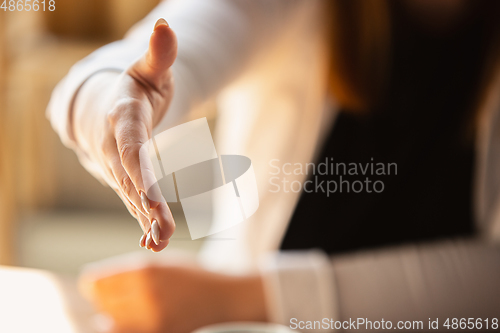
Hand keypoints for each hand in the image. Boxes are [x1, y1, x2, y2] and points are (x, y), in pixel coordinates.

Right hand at [72, 19, 176, 250]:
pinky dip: (143, 221)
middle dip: (147, 207)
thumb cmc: (133, 86)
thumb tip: (167, 26)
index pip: (132, 150)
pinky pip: (132, 201)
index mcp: (123, 118)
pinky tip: (155, 242)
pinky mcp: (122, 177)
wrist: (103, 106)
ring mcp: (116, 166)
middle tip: (165, 233)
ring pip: (131, 196)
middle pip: (131, 180)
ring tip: (162, 243)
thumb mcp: (148, 68)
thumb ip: (160, 54)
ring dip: (146, 221)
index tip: (153, 200)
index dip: (141, 174)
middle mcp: (115, 147)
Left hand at [80, 262, 267, 332]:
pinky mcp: (160, 332)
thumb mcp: (161, 263)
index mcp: (146, 270)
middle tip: (109, 295)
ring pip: (110, 321)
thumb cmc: (189, 275)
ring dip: (109, 314)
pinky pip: (126, 332)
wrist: (222, 295)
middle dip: (101, 298)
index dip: (91, 282)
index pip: (97, 281)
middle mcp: (147, 293)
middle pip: (101, 302)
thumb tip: (91, 285)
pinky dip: (120, 327)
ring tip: (121, 307)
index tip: (91, 284)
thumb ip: (130, 271)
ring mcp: (154, 317)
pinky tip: (128, 319)